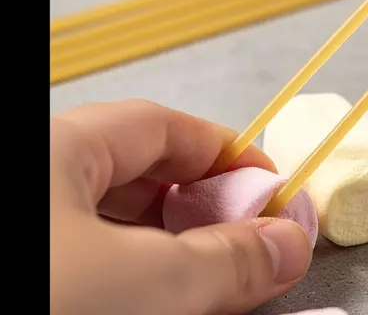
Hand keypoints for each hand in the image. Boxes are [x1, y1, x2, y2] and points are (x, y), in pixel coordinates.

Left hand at [50, 99, 312, 314]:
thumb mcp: (150, 281)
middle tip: (245, 246)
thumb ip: (229, 257)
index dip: (225, 154)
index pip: (160, 125)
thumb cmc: (42, 305)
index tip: (269, 189)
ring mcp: (31, 232)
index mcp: (55, 147)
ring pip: (104, 227)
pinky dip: (125, 280)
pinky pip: (80, 264)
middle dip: (198, 210)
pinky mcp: (26, 282)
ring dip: (165, 251)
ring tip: (205, 286)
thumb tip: (286, 243)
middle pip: (132, 175)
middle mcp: (36, 180)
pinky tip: (152, 303)